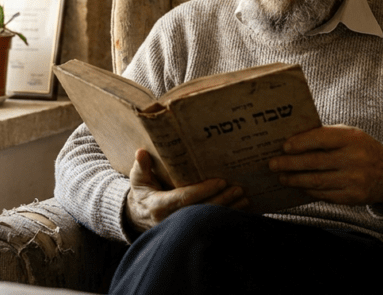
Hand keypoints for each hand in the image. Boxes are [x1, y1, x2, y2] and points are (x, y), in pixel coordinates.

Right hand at [124, 149, 247, 232]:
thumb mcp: (138, 179)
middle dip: (221, 200)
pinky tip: (239, 210)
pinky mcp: (188, 230)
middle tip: (239, 189)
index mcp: (159, 205)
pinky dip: (224, 219)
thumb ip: (141, 166)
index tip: (220, 181)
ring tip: (244, 198)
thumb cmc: (141, 193)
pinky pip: (209, 225)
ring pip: (207, 219)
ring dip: (227, 209)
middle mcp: (171, 219)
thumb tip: (140, 152)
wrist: (137, 216)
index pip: (185, 198)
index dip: (203, 191)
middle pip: (201, 210)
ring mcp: (181, 227)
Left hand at [268, 125, 382, 205]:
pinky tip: (299, 186)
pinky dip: (308, 190)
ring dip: (295, 180)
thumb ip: (325, 136)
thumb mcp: (349, 135)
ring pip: (317, 181)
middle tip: (273, 164)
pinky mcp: (352, 197)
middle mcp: (354, 159)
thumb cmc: (361, 149)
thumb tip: (292, 141)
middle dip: (290, 164)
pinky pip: (324, 195)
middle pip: (315, 162)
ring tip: (282, 177)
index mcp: (352, 138)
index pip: (321, 138)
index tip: (284, 146)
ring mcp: (354, 180)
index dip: (301, 142)